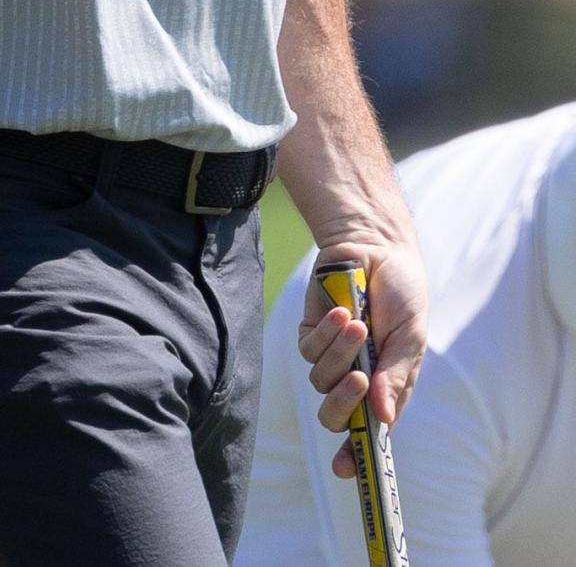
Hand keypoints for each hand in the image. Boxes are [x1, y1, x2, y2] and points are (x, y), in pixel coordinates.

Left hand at [297, 238, 426, 477]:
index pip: (369, 433)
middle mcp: (356, 379)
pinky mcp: (312, 333)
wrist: (377, 248)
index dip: (357, 457)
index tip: (347, 470)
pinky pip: (308, 349)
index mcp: (386, 389)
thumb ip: (396, 374)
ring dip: (340, 353)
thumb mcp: (410, 335)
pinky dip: (325, 333)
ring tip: (358, 323)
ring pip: (320, 380)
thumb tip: (384, 420)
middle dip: (344, 403)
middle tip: (360, 381)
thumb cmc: (402, 295)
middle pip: (335, 416)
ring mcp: (332, 357)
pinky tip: (342, 311)